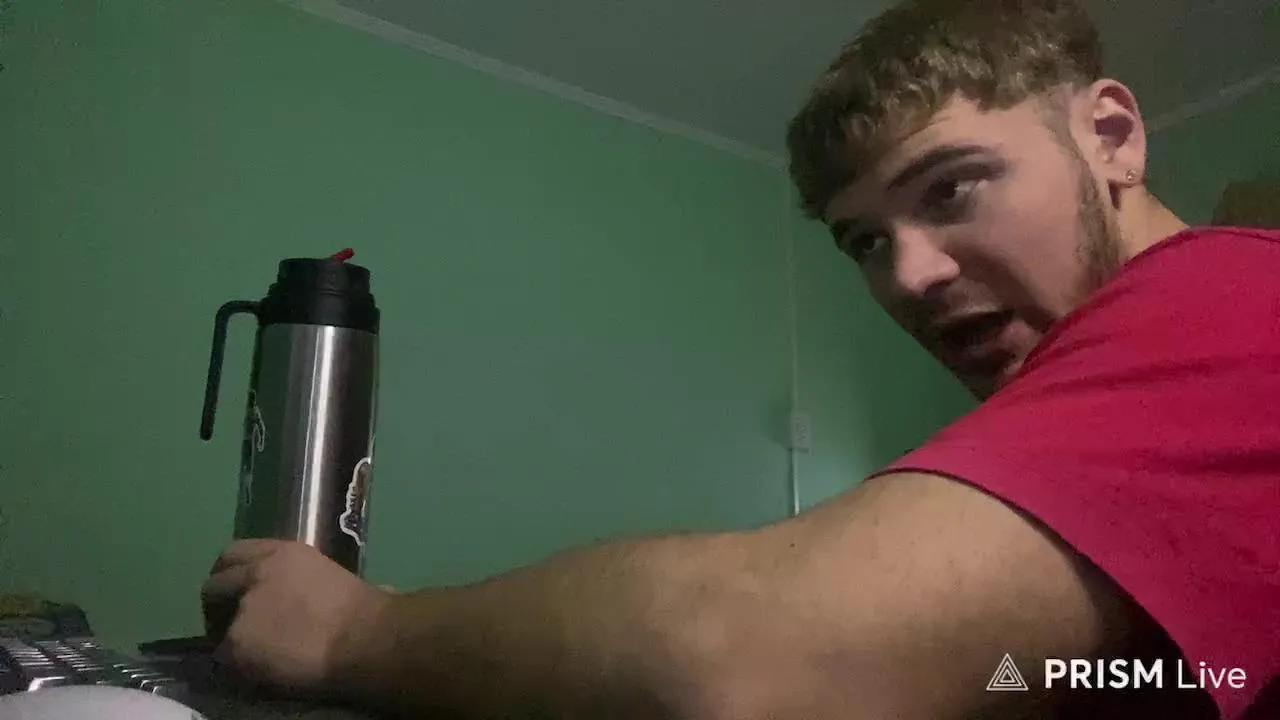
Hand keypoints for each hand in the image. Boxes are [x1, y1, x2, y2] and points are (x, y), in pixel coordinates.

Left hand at [201, 539, 393, 693]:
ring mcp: (244, 608)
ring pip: (218, 627)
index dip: (230, 575)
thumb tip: (321, 602)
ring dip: (230, 638)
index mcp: (283, 554)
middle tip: (233, 626)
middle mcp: (257, 573)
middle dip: (219, 606)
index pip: (235, 554)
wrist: (364, 639)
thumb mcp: (334, 579)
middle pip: (215, 585)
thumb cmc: (367, 613)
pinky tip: (258, 672)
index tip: (235, 592)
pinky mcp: (237, 642)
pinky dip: (238, 666)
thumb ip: (310, 582)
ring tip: (251, 655)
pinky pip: (225, 658)